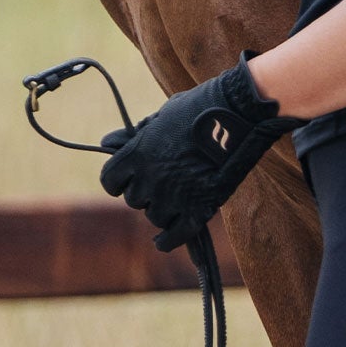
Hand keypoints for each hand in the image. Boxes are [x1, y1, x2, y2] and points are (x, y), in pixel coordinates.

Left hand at [98, 54, 304, 252]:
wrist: (238, 110)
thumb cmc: (200, 107)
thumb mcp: (164, 115)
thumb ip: (136, 134)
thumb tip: (107, 141)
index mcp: (138, 153)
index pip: (111, 180)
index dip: (120, 179)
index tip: (130, 177)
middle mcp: (151, 178)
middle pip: (134, 200)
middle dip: (146, 191)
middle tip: (164, 178)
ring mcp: (174, 196)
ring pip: (154, 217)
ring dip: (162, 208)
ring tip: (177, 194)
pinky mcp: (198, 209)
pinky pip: (174, 236)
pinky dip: (168, 238)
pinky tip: (165, 237)